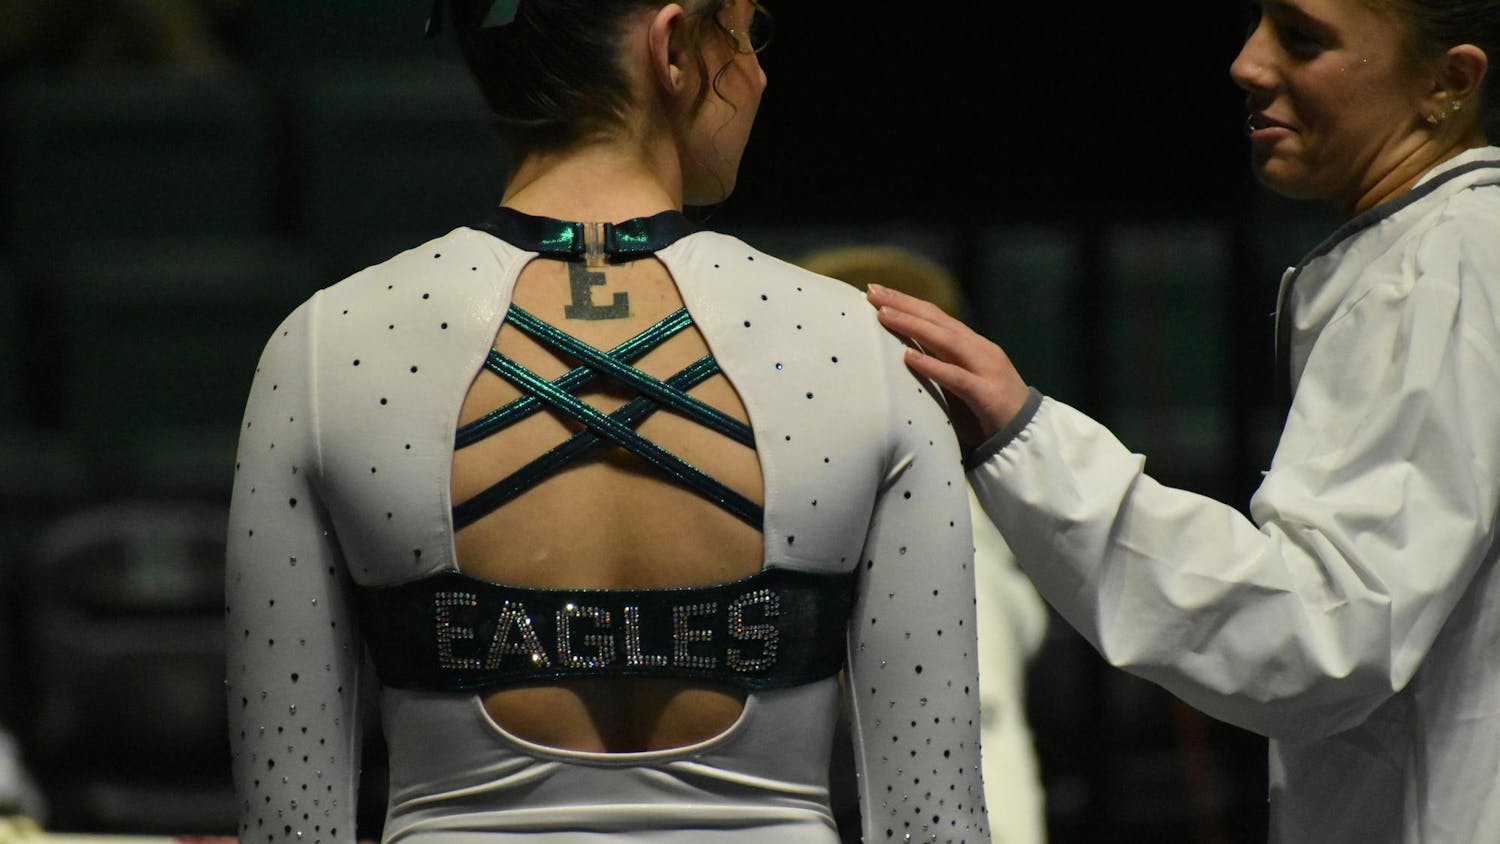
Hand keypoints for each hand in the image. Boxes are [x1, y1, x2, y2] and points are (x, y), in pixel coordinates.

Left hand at [867, 284, 1028, 448]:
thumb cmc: (987, 411)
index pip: (936, 317)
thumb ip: (939, 367)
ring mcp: (986, 369)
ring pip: (946, 341)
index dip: (907, 302)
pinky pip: (956, 378)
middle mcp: (979, 349)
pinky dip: (932, 366)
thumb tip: (902, 356)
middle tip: (872, 291)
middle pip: (937, 320)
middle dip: (904, 304)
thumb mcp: (960, 382)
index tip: (876, 291)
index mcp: (972, 345)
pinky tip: (908, 358)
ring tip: (884, 315)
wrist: (1029, 435)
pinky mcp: (988, 394)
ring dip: (913, 326)